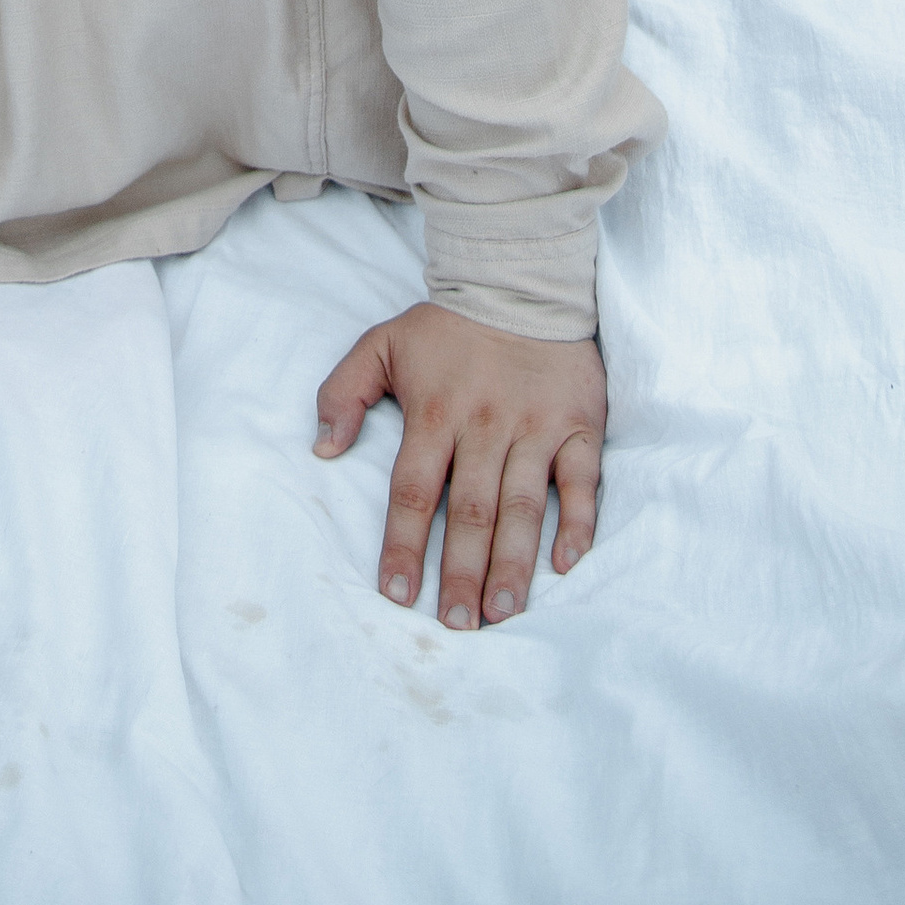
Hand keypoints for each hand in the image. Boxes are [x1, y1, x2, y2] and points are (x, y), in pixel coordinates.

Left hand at [315, 301, 605, 627]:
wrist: (522, 279)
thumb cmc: (448, 325)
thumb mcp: (383, 343)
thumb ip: (344, 392)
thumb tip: (322, 450)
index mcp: (435, 411)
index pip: (412, 491)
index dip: (403, 545)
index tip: (396, 594)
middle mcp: (486, 425)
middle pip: (470, 510)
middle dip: (461, 572)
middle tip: (457, 625)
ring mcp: (536, 426)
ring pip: (524, 506)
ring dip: (513, 563)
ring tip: (501, 612)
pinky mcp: (579, 424)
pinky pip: (582, 481)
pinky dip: (576, 522)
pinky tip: (564, 563)